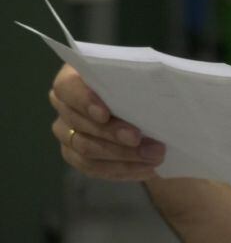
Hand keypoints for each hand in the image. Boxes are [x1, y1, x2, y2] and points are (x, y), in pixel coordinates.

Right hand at [49, 64, 164, 179]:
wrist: (144, 101)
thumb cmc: (141, 80)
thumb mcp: (142, 73)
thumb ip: (140, 78)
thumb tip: (155, 89)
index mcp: (74, 76)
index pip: (67, 87)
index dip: (84, 101)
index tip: (105, 114)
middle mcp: (64, 104)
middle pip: (79, 124)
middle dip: (113, 135)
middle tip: (142, 140)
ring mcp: (66, 131)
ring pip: (85, 150)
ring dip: (122, 157)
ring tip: (154, 157)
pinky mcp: (75, 154)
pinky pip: (92, 168)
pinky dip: (121, 170)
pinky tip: (145, 169)